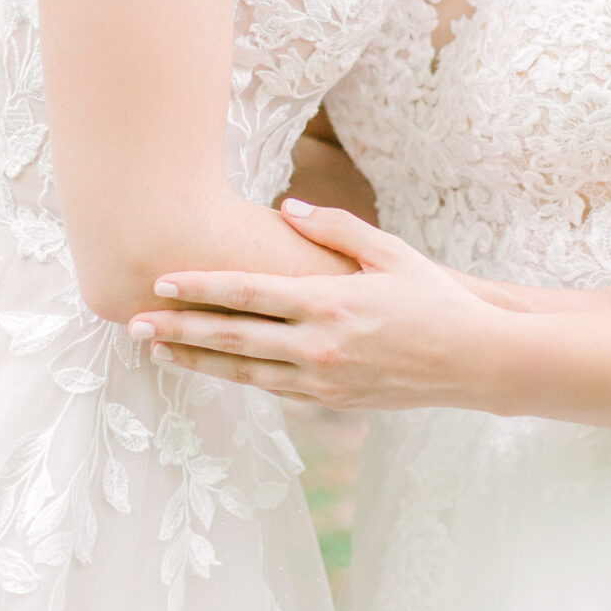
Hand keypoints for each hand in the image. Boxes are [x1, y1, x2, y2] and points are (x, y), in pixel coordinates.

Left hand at [129, 202, 504, 411]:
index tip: (160, 281)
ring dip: (198, 361)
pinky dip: (239, 378)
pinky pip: (274, 389)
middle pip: (233, 338)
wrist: (477, 363)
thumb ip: (334, 229)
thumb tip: (285, 209)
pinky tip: (214, 368)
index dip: (199, 288)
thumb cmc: (436, 299)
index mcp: (329, 303)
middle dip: (179, 330)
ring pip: (245, 373)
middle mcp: (319, 346)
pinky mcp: (333, 402)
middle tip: (133, 325)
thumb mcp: (390, 252)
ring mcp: (324, 380)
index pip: (247, 294)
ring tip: (159, 352)